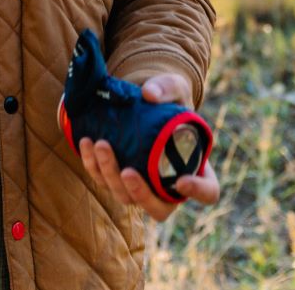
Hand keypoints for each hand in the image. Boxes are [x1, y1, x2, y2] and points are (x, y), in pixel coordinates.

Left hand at [78, 72, 219, 220]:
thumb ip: (167, 87)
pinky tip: (87, 142)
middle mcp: (168, 185)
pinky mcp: (116, 177)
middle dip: (141, 194)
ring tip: (100, 144)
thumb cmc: (168, 100)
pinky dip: (93, 165)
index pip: (208, 191)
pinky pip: (103, 180)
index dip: (198, 191)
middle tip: (127, 171)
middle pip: (159, 208)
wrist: (144, 101)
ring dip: (110, 176)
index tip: (183, 181)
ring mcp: (141, 185)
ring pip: (126, 197)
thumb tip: (149, 93)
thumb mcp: (175, 87)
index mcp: (195, 167)